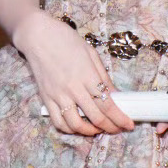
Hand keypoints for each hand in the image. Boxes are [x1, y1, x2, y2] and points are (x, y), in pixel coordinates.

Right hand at [13, 11, 135, 136]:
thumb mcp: (91, 53)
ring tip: (98, 130)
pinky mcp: (46, 98)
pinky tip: (77, 127)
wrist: (38, 36)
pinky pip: (58, 121)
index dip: (120, 118)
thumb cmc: (66, 40)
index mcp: (87, 75)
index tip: (128, 124)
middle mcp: (73, 88)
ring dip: (90, 132)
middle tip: (117, 128)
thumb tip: (115, 94)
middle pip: (96, 117)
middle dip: (110, 127)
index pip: (107, 104)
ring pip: (76, 124)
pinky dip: (69, 129)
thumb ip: (103, 76)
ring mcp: (58, 95)